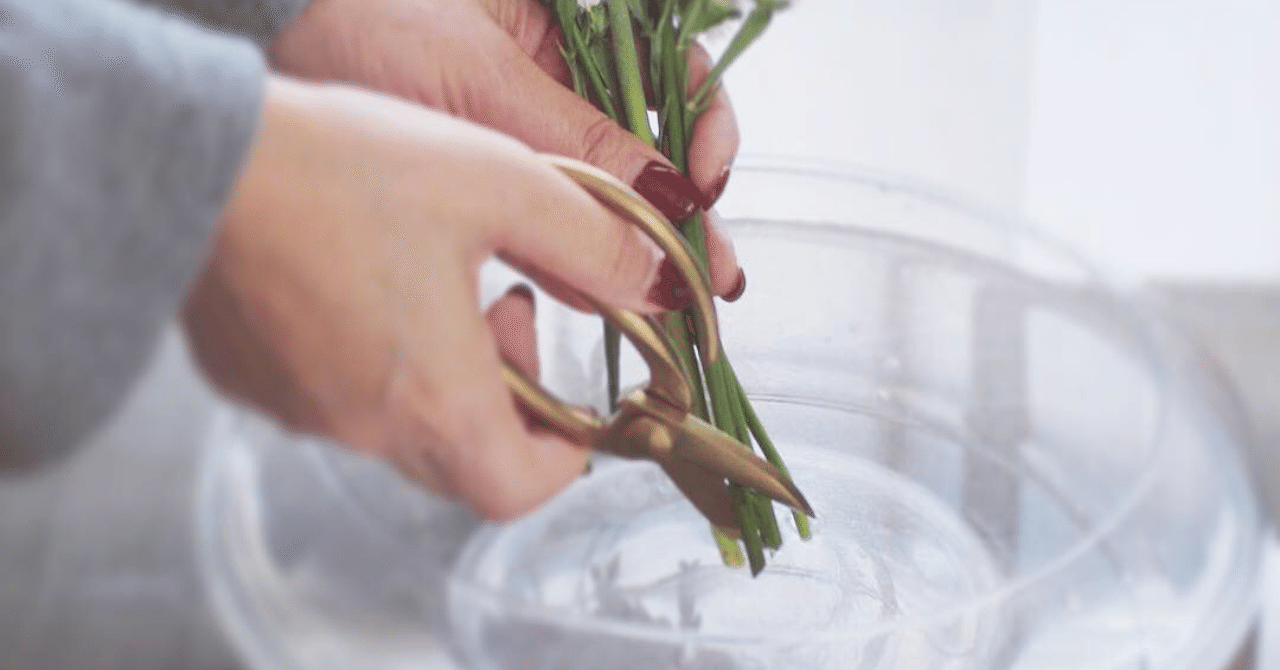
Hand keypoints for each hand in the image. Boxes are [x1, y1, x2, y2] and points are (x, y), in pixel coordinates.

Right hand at [185, 77, 674, 518]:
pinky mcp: (251, 380)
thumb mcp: (499, 185)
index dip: (564, 457)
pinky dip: (371, 355)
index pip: (519, 488)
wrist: (194, 156)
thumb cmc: (340, 170)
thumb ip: (592, 241)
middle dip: (509, 397)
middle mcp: (363, 425)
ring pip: (399, 422)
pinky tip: (361, 275)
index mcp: (435, 399)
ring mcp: (300, 409)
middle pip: (464, 457)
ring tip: (436, 274)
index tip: (574, 400)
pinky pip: (332, 393)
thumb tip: (654, 284)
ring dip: (442, 368)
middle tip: (507, 309)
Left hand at [268, 0, 745, 297]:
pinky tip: (596, 298)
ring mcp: (519, 139)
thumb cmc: (363, 16)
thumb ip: (584, 149)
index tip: (707, 183)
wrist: (261, 37)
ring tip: (666, 305)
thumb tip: (673, 207)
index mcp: (575, 33)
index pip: (675, 78)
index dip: (705, 130)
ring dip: (632, 250)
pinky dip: (570, 265)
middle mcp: (557, 87)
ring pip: (600, 198)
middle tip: (706, 279)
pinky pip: (542, 228)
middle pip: (647, 154)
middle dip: (678, 215)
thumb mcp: (486, 82)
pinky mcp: (479, 186)